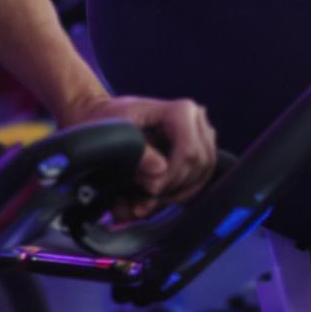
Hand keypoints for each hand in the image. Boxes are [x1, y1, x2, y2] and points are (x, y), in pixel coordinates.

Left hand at [60, 93, 219, 215]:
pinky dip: (181, 192)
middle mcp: (196, 118)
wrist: (107, 116)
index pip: (189, 153)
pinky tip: (158, 197)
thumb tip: (160, 172)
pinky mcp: (199, 146)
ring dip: (177, 193)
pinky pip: (201, 176)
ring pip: (202, 174)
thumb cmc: (109, 121)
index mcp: (182, 110)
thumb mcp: (117, 133)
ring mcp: (201, 132)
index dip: (171, 178)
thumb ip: (139, 153)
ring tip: (148, 201)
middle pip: (198, 165)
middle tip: (146, 200)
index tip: (149, 192)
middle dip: (172, 188)